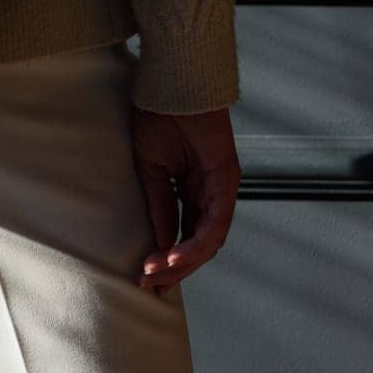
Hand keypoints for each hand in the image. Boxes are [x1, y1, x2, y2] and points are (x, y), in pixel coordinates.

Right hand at [132, 105, 240, 294]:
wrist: (172, 88)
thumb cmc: (159, 118)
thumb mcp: (152, 170)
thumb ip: (160, 206)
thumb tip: (160, 244)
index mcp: (190, 189)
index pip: (182, 233)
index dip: (166, 257)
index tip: (145, 276)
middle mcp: (208, 194)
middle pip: (198, 244)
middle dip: (175, 267)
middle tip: (152, 283)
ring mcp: (220, 189)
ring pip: (208, 239)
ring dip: (184, 260)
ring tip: (159, 270)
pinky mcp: (228, 181)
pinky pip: (216, 221)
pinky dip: (197, 242)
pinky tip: (176, 254)